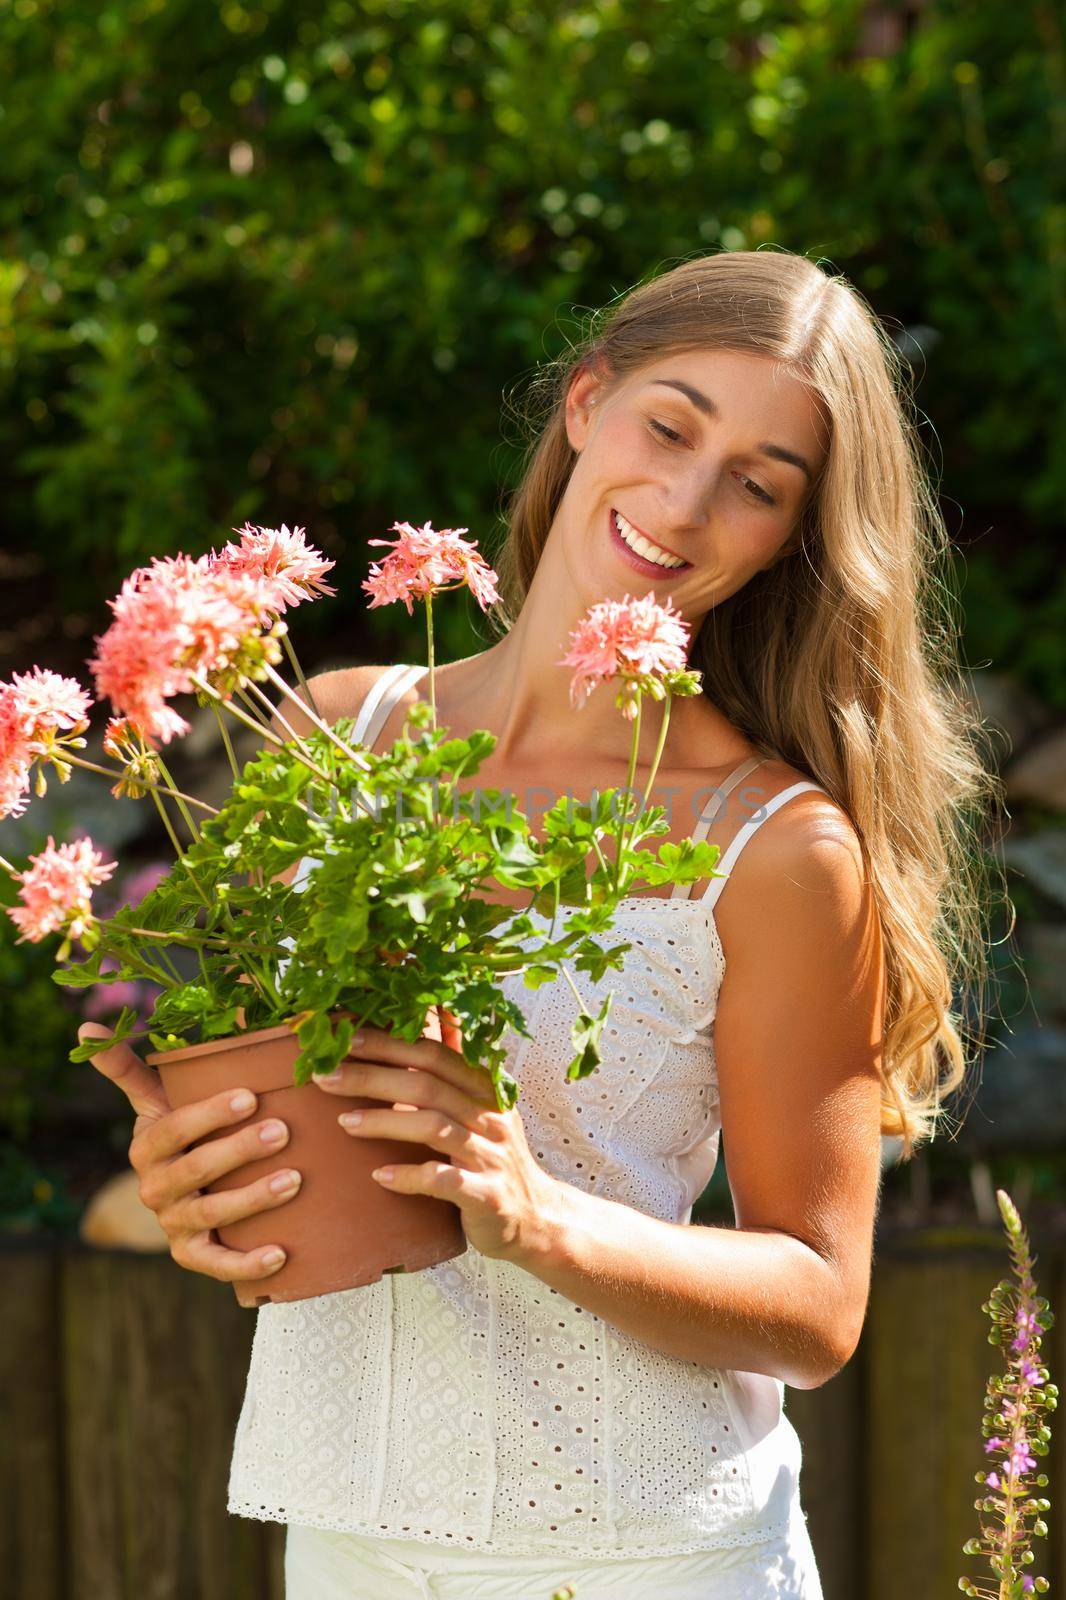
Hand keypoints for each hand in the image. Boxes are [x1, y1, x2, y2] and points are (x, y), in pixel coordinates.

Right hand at [78, 1022, 303, 1284]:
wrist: (184, 1189)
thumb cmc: (181, 1129)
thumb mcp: (156, 1098)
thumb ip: (127, 1065)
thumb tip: (85, 1025)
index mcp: (146, 1148)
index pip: (175, 1129)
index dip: (210, 1114)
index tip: (251, 1095)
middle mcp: (154, 1189)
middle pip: (196, 1170)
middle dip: (240, 1150)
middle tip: (283, 1131)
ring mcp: (172, 1225)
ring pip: (211, 1214)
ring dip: (253, 1198)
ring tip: (294, 1179)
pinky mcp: (190, 1255)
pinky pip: (217, 1265)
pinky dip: (247, 1264)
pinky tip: (281, 1253)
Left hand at [313, 1011, 562, 1263]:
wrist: (534, 1217)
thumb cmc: (493, 1156)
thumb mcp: (482, 1106)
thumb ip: (457, 1066)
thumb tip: (439, 1013)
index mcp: (485, 1088)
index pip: (434, 1054)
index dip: (389, 1044)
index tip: (344, 1039)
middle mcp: (490, 1116)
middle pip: (427, 1085)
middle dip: (372, 1077)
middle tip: (325, 1076)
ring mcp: (491, 1156)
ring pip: (434, 1127)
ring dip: (385, 1121)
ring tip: (344, 1122)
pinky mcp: (486, 1195)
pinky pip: (444, 1181)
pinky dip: (410, 1176)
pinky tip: (380, 1176)